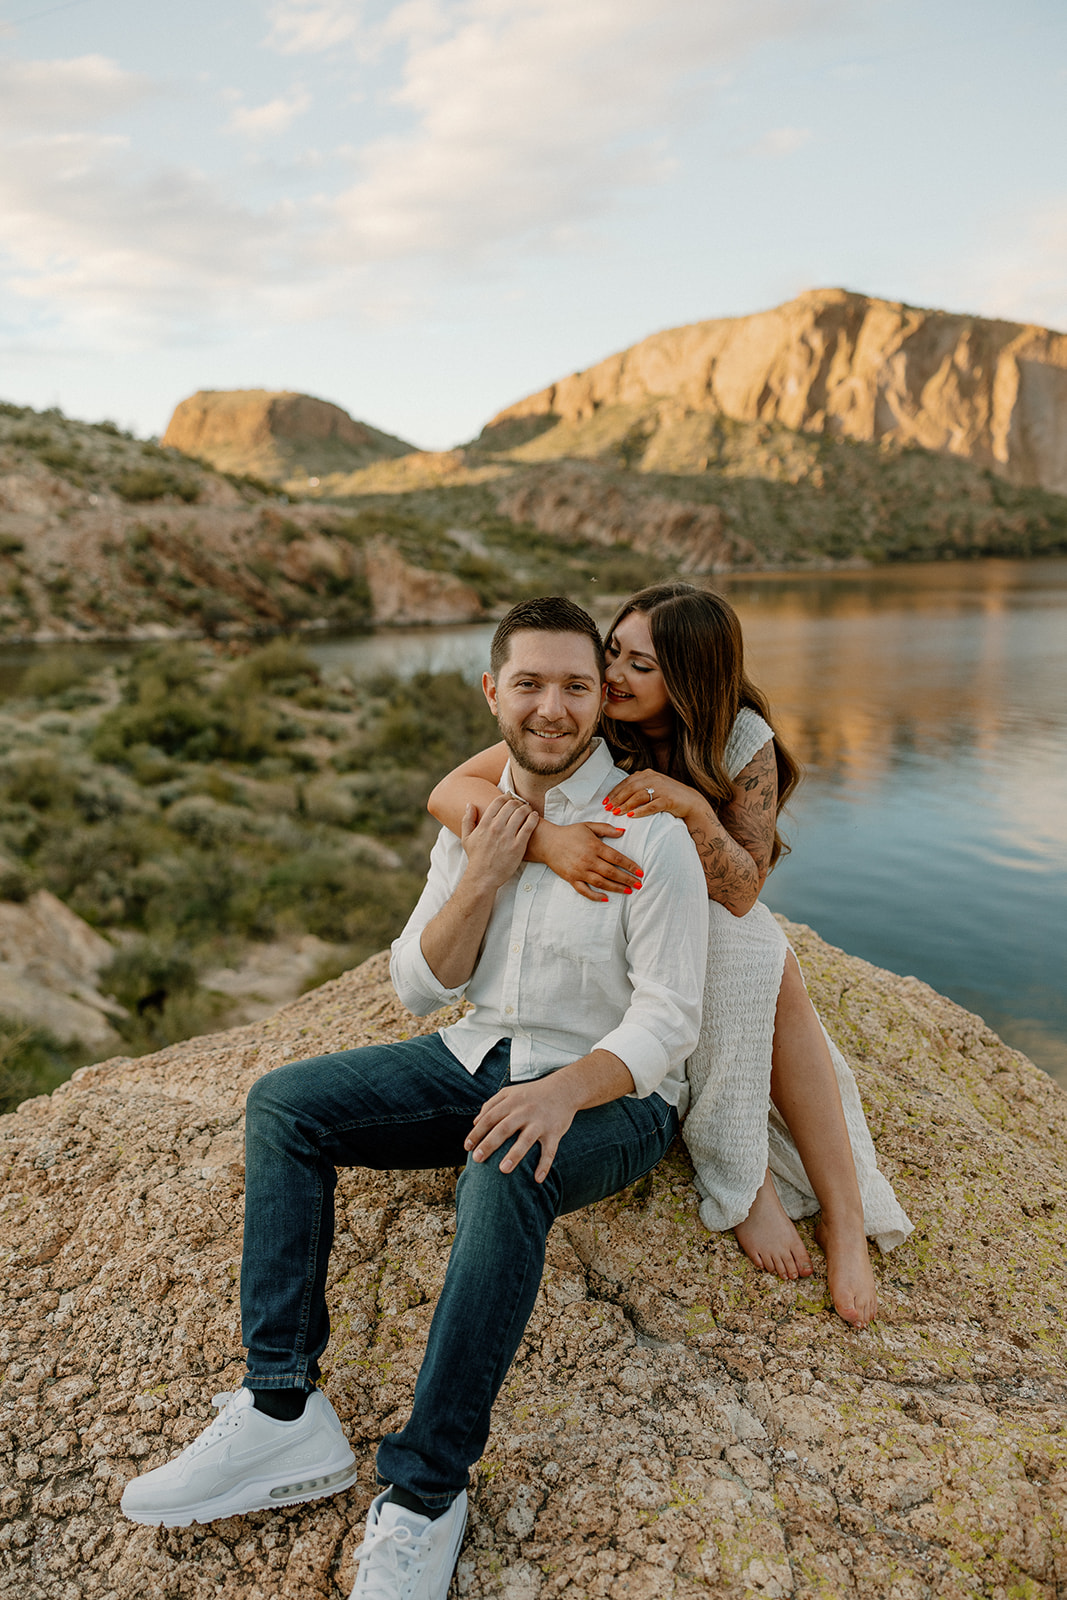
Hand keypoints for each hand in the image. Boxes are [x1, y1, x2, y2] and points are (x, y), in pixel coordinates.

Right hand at [461, 795, 538, 892]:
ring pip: (521, 813)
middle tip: (521, 804)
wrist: (483, 877)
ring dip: (526, 808)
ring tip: (528, 810)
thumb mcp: (466, 838)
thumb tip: (470, 805)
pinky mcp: (518, 845)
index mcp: (485, 824)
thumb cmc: (476, 858)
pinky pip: (529, 826)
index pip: (498, 802)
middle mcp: (496, 828)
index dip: (506, 797)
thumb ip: (467, 820)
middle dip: (518, 802)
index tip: (510, 798)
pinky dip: (533, 818)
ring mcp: (508, 836)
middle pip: (511, 805)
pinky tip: (534, 816)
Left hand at [465, 1075, 579, 1182]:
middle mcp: (525, 1111)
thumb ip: (491, 1104)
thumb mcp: (510, 1092)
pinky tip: (537, 1179)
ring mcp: (540, 1122)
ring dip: (515, 1155)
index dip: (477, 1132)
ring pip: (526, 1140)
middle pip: (504, 1128)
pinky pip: (549, 1150)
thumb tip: (475, 1122)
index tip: (467, 1147)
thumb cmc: (532, 1093)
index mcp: (511, 1102)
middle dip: (490, 1144)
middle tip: (477, 1159)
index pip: (490, 1117)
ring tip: (503, 1170)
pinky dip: (544, 1165)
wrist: (564, 1089)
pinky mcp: (554, 1132)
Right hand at [539, 820, 643, 901]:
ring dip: (616, 888)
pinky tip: (606, 898)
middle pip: (612, 872)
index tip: (640, 872)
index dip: (630, 866)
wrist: (547, 842)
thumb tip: (622, 831)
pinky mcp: (571, 879)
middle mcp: (588, 860)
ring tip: (628, 891)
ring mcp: (580, 871)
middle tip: (639, 885)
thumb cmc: (569, 833)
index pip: (617, 858)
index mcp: (594, 846)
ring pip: (601, 883)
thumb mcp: (588, 826)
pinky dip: (595, 896)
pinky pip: (585, 890)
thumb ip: (606, 829)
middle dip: (627, 879)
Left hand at [603, 769, 696, 820]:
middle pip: (630, 788)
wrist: (691, 801)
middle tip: (608, 808)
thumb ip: (639, 787)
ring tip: (617, 813)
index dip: (615, 791)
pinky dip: (640, 811)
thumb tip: (620, 795)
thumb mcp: (653, 786)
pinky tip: (631, 816)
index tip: (605, 801)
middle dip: (617, 799)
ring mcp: (661, 789)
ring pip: (639, 796)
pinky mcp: (668, 800)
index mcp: (648, 774)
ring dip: (626, 805)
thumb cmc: (669, 796)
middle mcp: (654, 778)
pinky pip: (651, 806)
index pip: (627, 782)